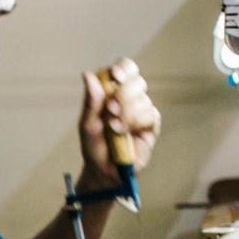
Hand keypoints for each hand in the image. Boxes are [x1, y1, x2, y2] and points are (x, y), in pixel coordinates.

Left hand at [77, 58, 161, 195]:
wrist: (103, 170)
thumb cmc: (94, 145)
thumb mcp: (87, 123)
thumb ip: (91, 100)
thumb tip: (87, 74)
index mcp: (115, 90)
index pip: (126, 68)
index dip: (123, 68)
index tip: (115, 77)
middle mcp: (131, 98)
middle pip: (137, 81)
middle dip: (123, 94)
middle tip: (110, 109)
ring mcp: (143, 110)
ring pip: (143, 99)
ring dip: (126, 112)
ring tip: (112, 127)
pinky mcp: (151, 126)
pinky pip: (149, 115)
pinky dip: (134, 122)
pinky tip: (122, 132)